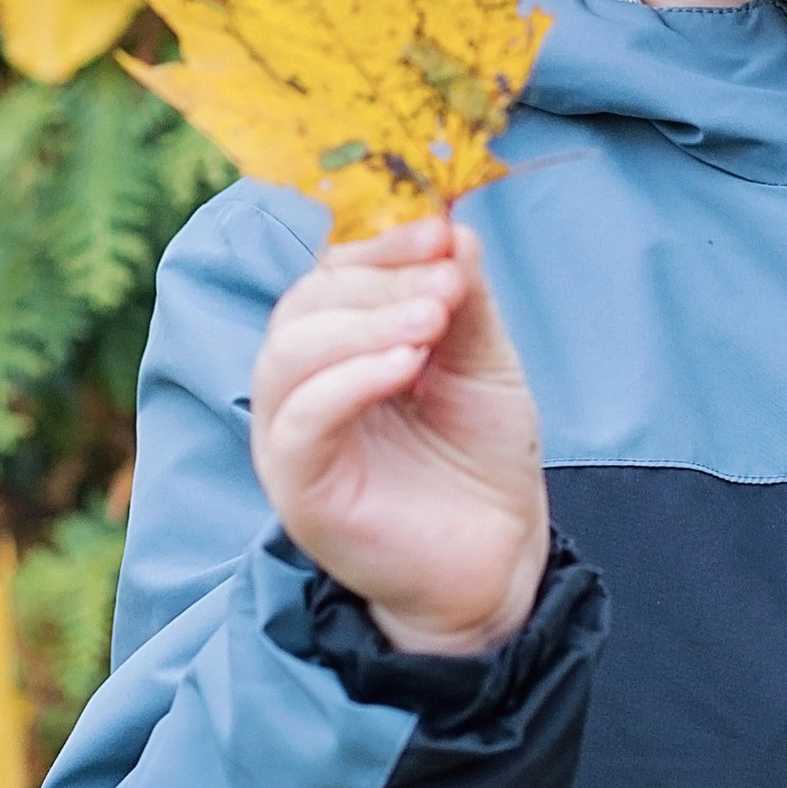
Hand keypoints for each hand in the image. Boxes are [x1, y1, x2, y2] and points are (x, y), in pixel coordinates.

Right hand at [249, 211, 548, 658]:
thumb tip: (451, 228)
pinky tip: (407, 365)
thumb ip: (465, 301)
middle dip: (379, 283)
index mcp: (338, 347)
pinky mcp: (299, 486)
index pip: (332, 273)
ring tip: (431, 321)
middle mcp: (301, 386)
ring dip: (363, 324)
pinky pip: (301, 420)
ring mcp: (291, 437)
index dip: (382, 246)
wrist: (496, 559)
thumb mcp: (483, 364)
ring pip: (290, 355)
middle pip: (306, 305)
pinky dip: (349, 381)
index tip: (441, 233)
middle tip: (446, 287)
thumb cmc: (480, 460)